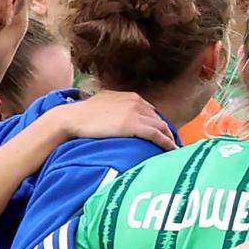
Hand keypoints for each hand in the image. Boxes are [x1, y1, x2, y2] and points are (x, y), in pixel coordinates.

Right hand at [49, 89, 180, 150]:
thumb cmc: (84, 114)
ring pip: (162, 127)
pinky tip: (171, 151)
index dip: (159, 124)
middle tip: (173, 145)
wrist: (73, 118)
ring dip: (170, 139)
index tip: (164, 135)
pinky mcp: (134, 125)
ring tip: (175, 151)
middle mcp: (137, 102)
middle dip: (167, 132)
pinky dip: (167, 143)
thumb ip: (117, 106)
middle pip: (159, 119)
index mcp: (132, 97)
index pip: (152, 112)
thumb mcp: (105, 102)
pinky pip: (157, 135)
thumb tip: (120, 116)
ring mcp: (136, 113)